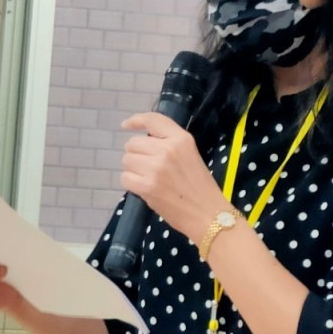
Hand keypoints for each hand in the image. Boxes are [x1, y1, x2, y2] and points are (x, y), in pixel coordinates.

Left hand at [120, 112, 228, 241]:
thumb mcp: (190, 155)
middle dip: (136, 154)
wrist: (207, 213)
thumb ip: (169, 144)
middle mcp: (167, 149)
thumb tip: (142, 144)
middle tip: (149, 167)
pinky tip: (144, 188)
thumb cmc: (200, 186)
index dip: (136, 120)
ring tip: (149, 179)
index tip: (126, 125)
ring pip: (127, 160)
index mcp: (181, 139)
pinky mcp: (147, 186)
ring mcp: (156, 167)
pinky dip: (131, 183)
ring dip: (133, 169)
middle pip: (133, 143)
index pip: (153, 120)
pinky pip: (125, 178)